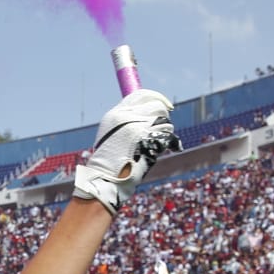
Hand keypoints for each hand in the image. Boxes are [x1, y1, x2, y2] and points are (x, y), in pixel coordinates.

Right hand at [73, 89, 175, 212]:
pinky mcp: (148, 139)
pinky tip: (158, 150)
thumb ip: (125, 121)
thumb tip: (146, 115)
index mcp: (115, 114)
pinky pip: (167, 134)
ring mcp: (137, 127)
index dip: (156, 97)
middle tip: (161, 128)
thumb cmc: (109, 162)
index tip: (166, 105)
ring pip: (164, 120)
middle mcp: (126, 117)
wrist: (104, 178)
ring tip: (155, 144)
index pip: (140, 95)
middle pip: (156, 106)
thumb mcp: (110, 135)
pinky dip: (168, 142)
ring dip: (165, 131)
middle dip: (163, 116)